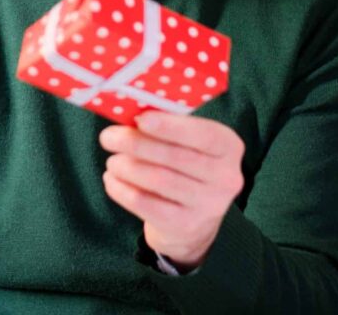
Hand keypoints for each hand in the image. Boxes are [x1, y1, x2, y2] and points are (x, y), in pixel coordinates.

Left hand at [98, 111, 244, 269]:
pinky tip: (112, 180)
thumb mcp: (189, 144)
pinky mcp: (185, 226)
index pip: (203, 134)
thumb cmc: (185, 168)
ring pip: (158, 180)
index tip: (140, 119)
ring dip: (127, 166)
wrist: (192, 223)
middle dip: (136, 144)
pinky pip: (146, 204)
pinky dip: (122, 190)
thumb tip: (129, 112)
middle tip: (108, 137)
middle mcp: (226, 177)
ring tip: (112, 161)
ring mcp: (209, 205)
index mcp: (229, 147)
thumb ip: (168, 127)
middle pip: (175, 156)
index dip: (170, 126)